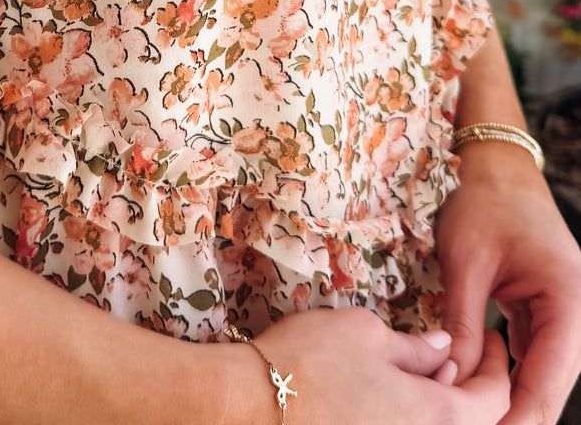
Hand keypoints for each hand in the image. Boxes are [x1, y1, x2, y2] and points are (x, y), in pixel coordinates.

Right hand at [220, 307, 510, 424]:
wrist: (251, 405)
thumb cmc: (307, 361)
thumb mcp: (365, 333)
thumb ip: (415, 346)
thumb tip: (445, 348)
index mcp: (435, 416)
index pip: (494, 399)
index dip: (497, 365)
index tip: (491, 338)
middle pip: (474, 424)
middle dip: (477, 388)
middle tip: (466, 354)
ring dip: (445, 405)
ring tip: (430, 371)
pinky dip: (414, 417)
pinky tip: (398, 395)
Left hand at [436, 143, 580, 424]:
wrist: (495, 161)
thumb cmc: (480, 200)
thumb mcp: (465, 261)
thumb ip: (463, 324)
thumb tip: (452, 381)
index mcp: (570, 299)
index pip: (550, 381)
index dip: (520, 418)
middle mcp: (577, 311)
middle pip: (551, 385)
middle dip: (514, 414)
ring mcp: (565, 311)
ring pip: (543, 374)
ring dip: (511, 399)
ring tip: (474, 419)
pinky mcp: (545, 308)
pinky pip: (533, 354)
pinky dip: (509, 374)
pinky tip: (480, 391)